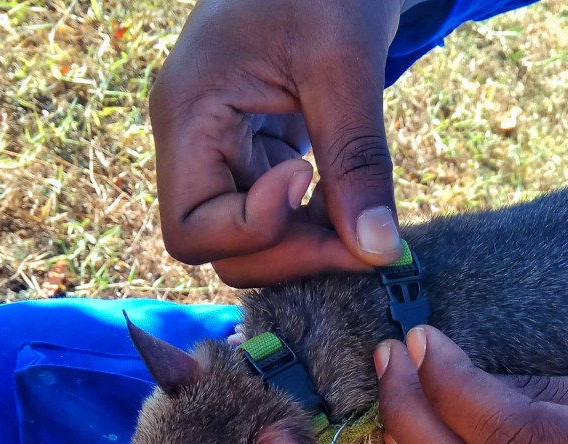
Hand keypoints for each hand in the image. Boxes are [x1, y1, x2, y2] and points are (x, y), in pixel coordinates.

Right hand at [150, 0, 405, 286]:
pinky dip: (318, 229)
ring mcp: (223, 153)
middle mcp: (194, 144)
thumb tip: (379, 251)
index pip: (190, 231)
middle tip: (363, 237)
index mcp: (187, 114)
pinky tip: (356, 207)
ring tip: (364, 222)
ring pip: (251, 244)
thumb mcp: (344, 65)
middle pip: (220, 249)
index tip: (310, 179)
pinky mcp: (256, 156)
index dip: (255, 231)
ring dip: (308, 249)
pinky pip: (278, 220)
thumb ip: (357, 160)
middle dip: (291, 255)